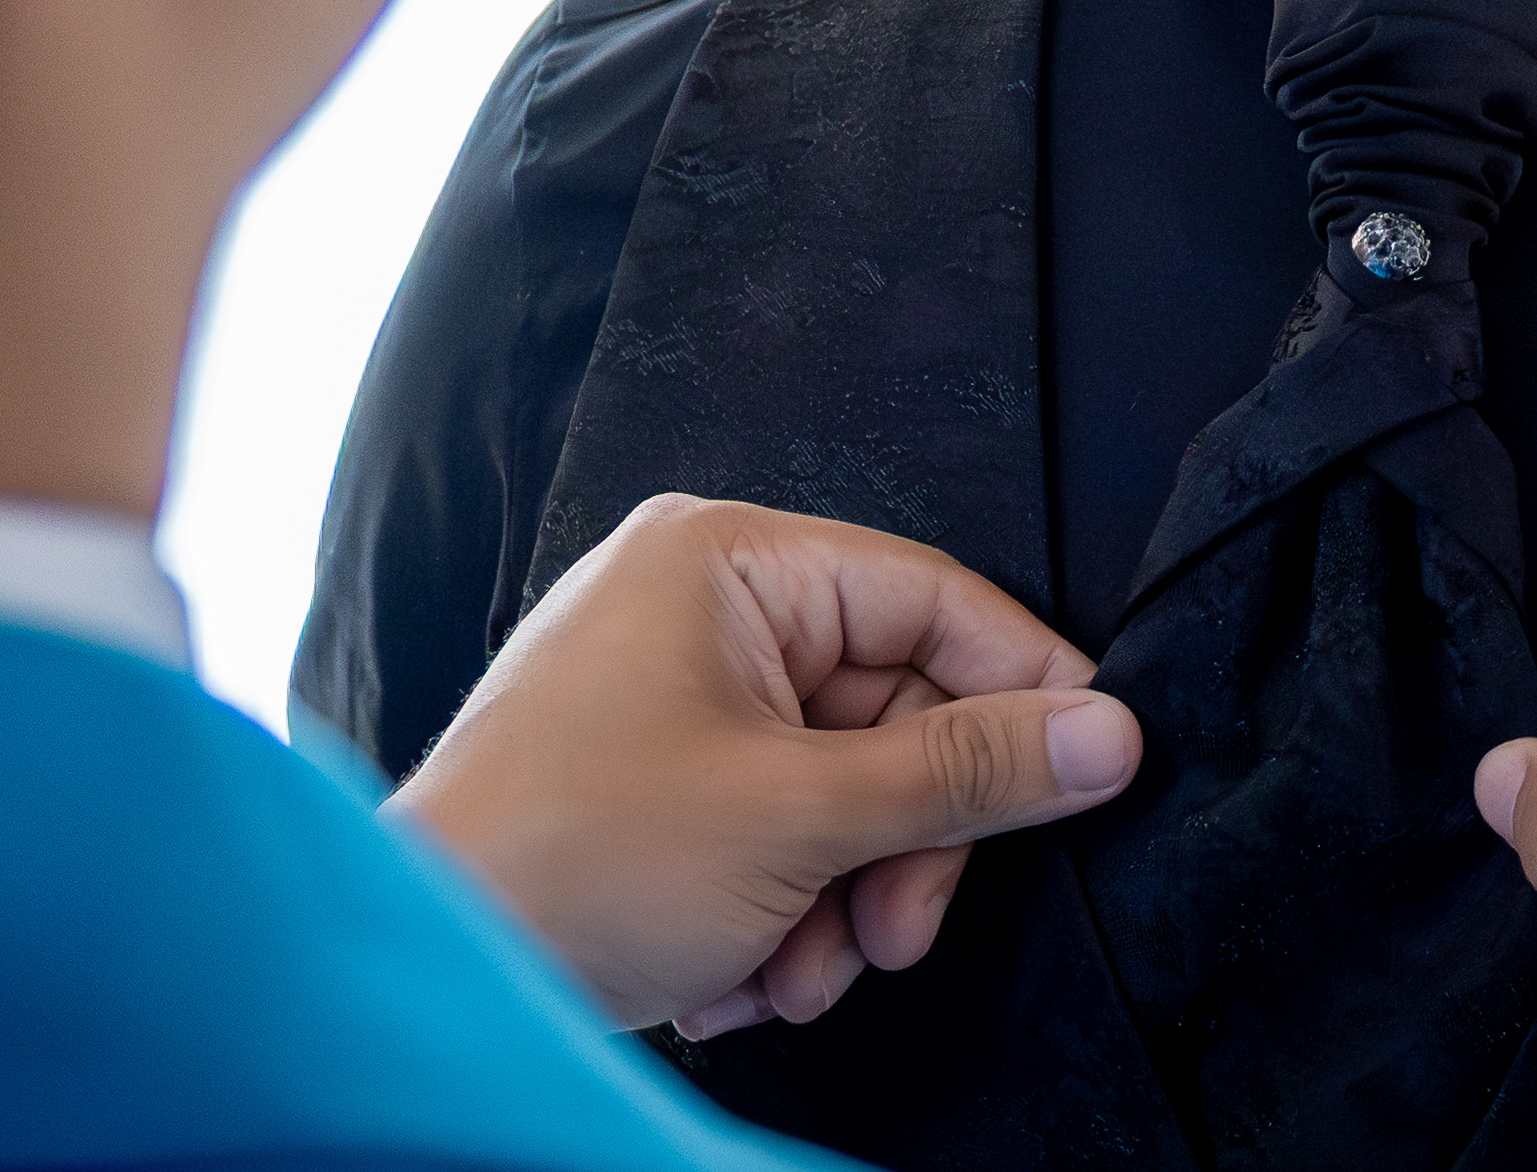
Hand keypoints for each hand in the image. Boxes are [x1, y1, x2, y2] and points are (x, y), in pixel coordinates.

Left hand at [393, 493, 1143, 1036]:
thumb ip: (965, 773)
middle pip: (890, 710)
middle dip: (897, 846)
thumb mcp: (802, 817)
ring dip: (835, 902)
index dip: (1022, 692)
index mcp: (726, 561)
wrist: (429, 969)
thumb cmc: (577, 859)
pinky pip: (773, 828)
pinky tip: (729, 977)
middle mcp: (697, 605)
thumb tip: (1107, 736)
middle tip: (893, 933)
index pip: (931, 599)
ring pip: (839, 789)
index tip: (1091, 772)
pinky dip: (773, 914)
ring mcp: (669, 692)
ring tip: (786, 975)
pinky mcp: (654, 778)